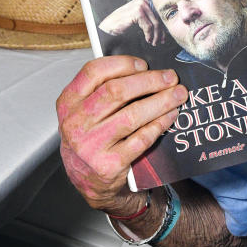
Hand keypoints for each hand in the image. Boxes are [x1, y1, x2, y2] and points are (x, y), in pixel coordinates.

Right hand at [56, 55, 187, 212]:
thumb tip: (146, 69)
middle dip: (150, 81)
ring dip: (161, 101)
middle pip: (116, 91)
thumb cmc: (92, 139)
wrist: (89, 182)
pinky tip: (171, 115)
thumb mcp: (86, 112)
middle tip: (170, 78)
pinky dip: (160, 123)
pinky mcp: (109, 164)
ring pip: (132, 114)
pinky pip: (141, 138)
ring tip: (178, 94)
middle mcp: (75, 124)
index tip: (144, 64)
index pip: (93, 72)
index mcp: (68, 104)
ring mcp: (91, 145)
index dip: (122, 64)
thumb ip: (104, 89)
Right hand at [98, 0, 165, 45]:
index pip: (159, 13)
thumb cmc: (124, 22)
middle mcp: (144, 0)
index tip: (164, 35)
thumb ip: (149, 17)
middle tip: (161, 41)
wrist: (109, 25)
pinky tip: (148, 39)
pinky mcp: (137, 12)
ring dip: (156, 35)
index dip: (163, 25)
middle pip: (158, 18)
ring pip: (155, 23)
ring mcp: (141, 5)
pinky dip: (149, 35)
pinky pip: (148, 26)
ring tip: (154, 42)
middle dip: (161, 32)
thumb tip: (164, 25)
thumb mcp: (139, 17)